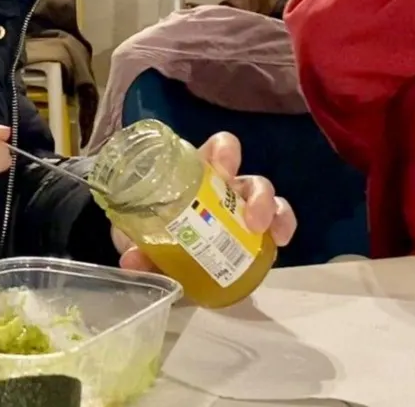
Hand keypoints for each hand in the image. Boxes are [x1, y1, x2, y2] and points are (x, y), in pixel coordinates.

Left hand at [111, 131, 296, 272]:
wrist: (160, 264)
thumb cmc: (148, 233)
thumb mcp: (135, 236)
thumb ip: (133, 245)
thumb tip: (132, 261)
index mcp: (196, 176)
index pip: (218, 150)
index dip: (224, 153)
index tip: (222, 171)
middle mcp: (224, 189)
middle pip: (248, 178)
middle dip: (254, 192)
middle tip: (249, 216)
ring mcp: (243, 211)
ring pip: (266, 198)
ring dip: (270, 209)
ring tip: (263, 229)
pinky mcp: (256, 236)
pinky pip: (277, 224)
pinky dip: (282, 228)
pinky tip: (279, 242)